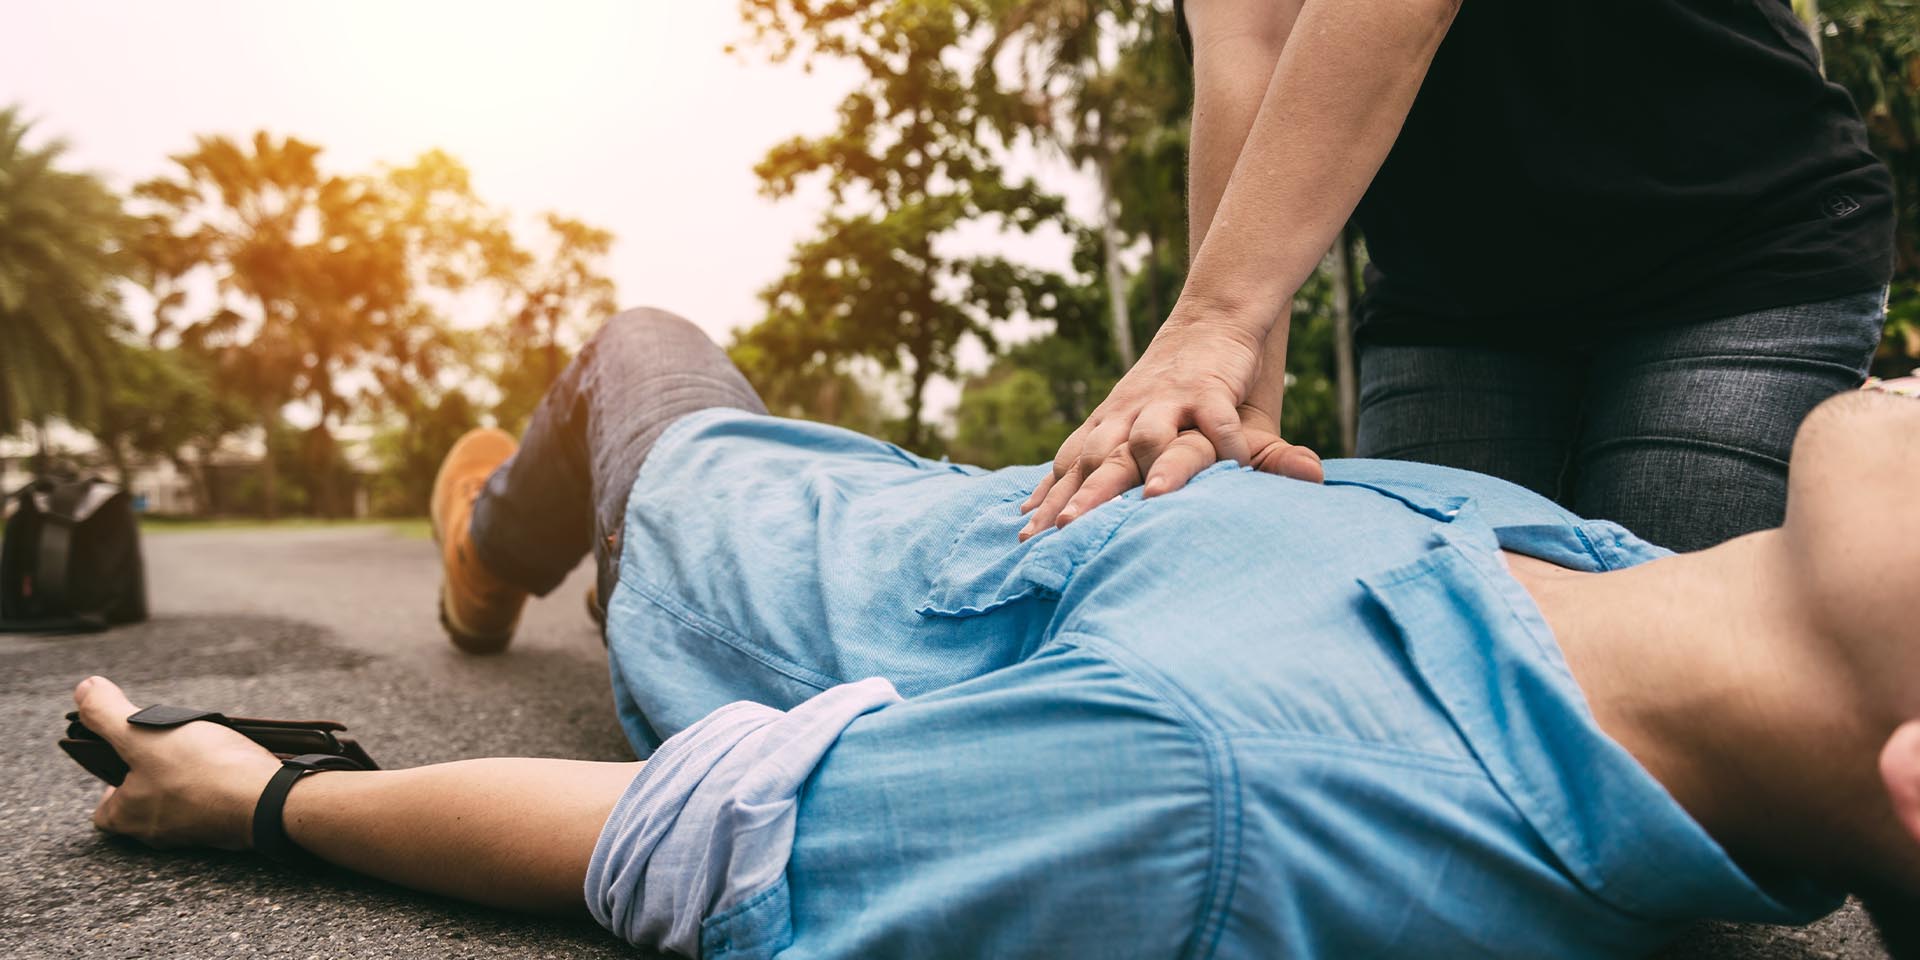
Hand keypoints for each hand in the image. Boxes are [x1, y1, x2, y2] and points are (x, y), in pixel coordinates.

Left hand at [73, 676, 280, 850]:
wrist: (270, 799)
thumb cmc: (201, 770)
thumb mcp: (142, 733)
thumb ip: (106, 713)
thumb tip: (83, 690)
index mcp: (129, 817)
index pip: (103, 809)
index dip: (109, 782)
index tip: (126, 755)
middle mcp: (159, 833)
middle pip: (143, 804)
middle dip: (152, 774)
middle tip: (167, 746)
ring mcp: (197, 832)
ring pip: (181, 803)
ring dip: (187, 778)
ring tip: (202, 748)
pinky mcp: (229, 825)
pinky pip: (214, 803)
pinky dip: (216, 784)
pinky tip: (229, 762)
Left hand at [1019, 404, 1323, 540]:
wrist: (1207, 320)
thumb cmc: (1161, 384)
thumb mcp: (1118, 418)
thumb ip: (1087, 461)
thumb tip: (1033, 506)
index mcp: (1105, 424)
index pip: (1069, 466)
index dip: (1050, 501)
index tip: (1028, 538)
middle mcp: (1128, 414)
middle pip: (1098, 457)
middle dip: (1083, 494)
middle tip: (1066, 529)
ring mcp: (1167, 401)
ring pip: (1149, 437)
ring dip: (1149, 466)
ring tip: (1151, 500)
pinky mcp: (1208, 390)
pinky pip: (1215, 419)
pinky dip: (1225, 443)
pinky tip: (1235, 468)